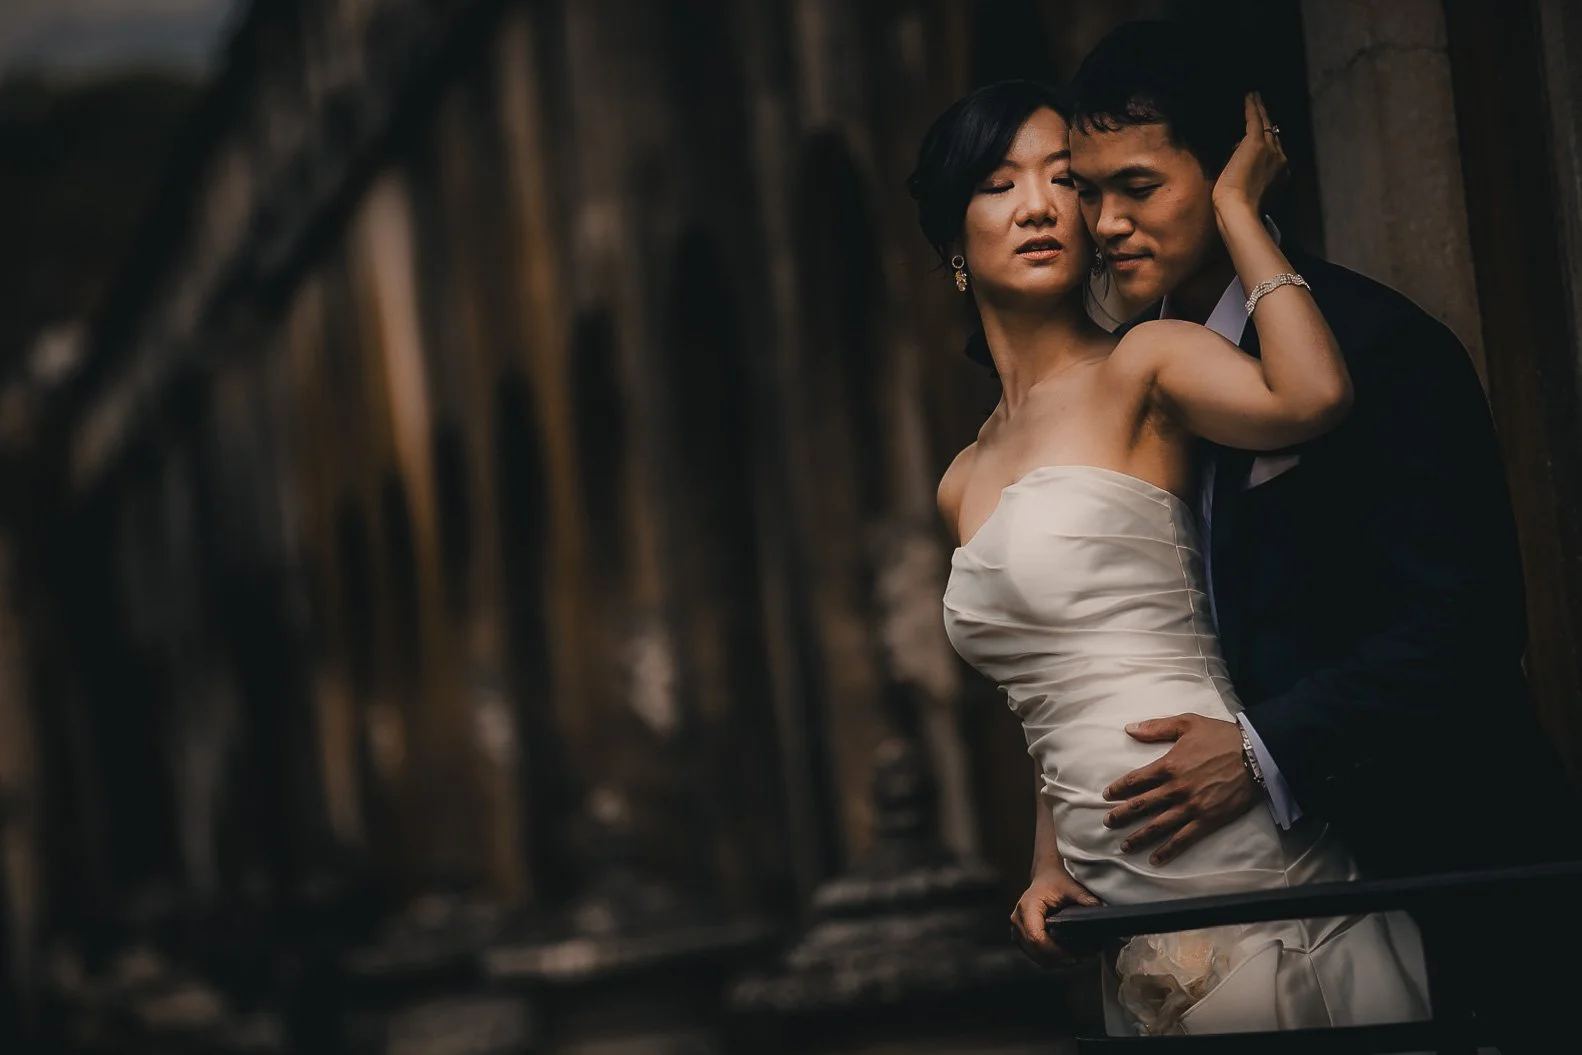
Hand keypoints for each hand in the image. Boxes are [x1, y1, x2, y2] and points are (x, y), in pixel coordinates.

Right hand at [1010, 863, 1101, 966]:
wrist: (1046, 875)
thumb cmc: (1056, 880)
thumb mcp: (1070, 886)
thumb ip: (1083, 897)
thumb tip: (1098, 908)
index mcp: (1027, 907)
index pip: (1036, 938)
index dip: (1054, 952)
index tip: (1074, 958)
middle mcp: (1018, 919)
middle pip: (1035, 951)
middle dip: (1059, 960)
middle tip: (1082, 960)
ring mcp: (1017, 929)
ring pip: (1035, 956)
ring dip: (1056, 962)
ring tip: (1078, 958)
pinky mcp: (1021, 936)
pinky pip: (1035, 954)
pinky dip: (1051, 958)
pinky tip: (1068, 955)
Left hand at [1102, 713, 1258, 865]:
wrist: (1256, 755)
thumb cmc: (1221, 736)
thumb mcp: (1187, 723)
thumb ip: (1156, 727)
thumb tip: (1129, 729)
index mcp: (1168, 765)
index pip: (1135, 780)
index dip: (1119, 788)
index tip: (1108, 795)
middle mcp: (1175, 789)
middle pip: (1141, 805)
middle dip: (1122, 815)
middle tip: (1107, 822)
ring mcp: (1191, 807)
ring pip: (1158, 826)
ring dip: (1139, 837)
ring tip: (1124, 845)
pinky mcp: (1208, 820)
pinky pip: (1183, 839)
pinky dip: (1168, 850)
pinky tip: (1155, 859)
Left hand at [1212, 92, 1286, 213]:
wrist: (1238, 208)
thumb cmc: (1239, 205)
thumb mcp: (1251, 187)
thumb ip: (1250, 171)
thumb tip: (1239, 153)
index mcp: (1281, 172)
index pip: (1274, 151)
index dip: (1268, 141)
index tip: (1264, 132)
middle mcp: (1280, 159)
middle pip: (1274, 135)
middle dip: (1267, 121)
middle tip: (1262, 106)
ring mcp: (1270, 150)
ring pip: (1266, 124)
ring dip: (1260, 109)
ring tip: (1255, 97)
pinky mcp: (1256, 143)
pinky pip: (1255, 119)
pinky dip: (1252, 107)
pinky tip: (1250, 95)